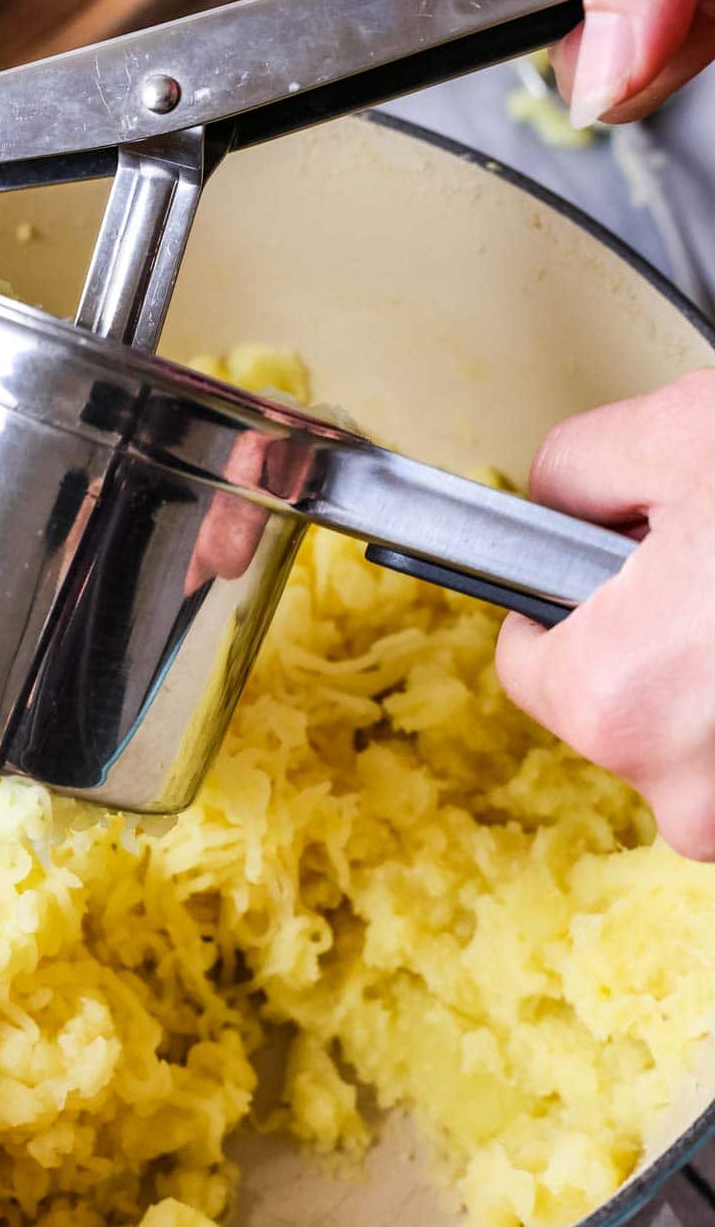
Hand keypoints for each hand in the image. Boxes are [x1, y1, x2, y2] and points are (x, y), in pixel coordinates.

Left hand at [495, 369, 714, 859]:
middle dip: (654, 636)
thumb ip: (575, 470)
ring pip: (700, 740)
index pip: (529, 664)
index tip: (601, 567)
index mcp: (616, 701)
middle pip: (619, 708)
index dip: (562, 596)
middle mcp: (687, 792)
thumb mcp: (678, 434)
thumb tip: (556, 497)